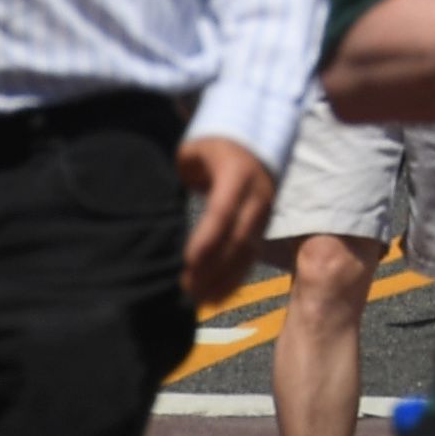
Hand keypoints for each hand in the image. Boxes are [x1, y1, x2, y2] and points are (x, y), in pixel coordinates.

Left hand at [177, 133, 279, 304]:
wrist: (256, 134)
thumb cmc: (216, 143)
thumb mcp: (195, 149)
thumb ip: (184, 173)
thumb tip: (170, 200)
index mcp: (238, 174)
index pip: (223, 210)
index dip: (207, 238)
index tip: (188, 262)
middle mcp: (257, 195)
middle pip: (238, 237)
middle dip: (213, 267)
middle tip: (188, 289)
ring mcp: (264, 211)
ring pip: (248, 251)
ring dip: (225, 278)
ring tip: (200, 300)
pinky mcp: (263, 224)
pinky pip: (252, 255)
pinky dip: (235, 278)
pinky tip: (217, 297)